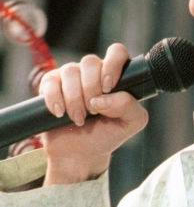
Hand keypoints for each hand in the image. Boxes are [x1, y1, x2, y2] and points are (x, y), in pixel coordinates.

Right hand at [39, 42, 148, 183]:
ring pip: (70, 71)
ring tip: (79, 119)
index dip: (112, 65)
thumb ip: (130, 107)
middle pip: (90, 62)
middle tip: (94, 111)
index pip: (117, 52)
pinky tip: (61, 113)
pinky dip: (55, 99)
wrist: (80, 153)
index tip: (108, 87)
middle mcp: (93, 72)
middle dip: (91, 89)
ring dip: (75, 99)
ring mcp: (72, 76)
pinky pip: (50, 81)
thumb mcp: (130, 124)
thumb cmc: (106, 135)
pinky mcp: (51, 84)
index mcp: (115, 76)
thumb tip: (105, 97)